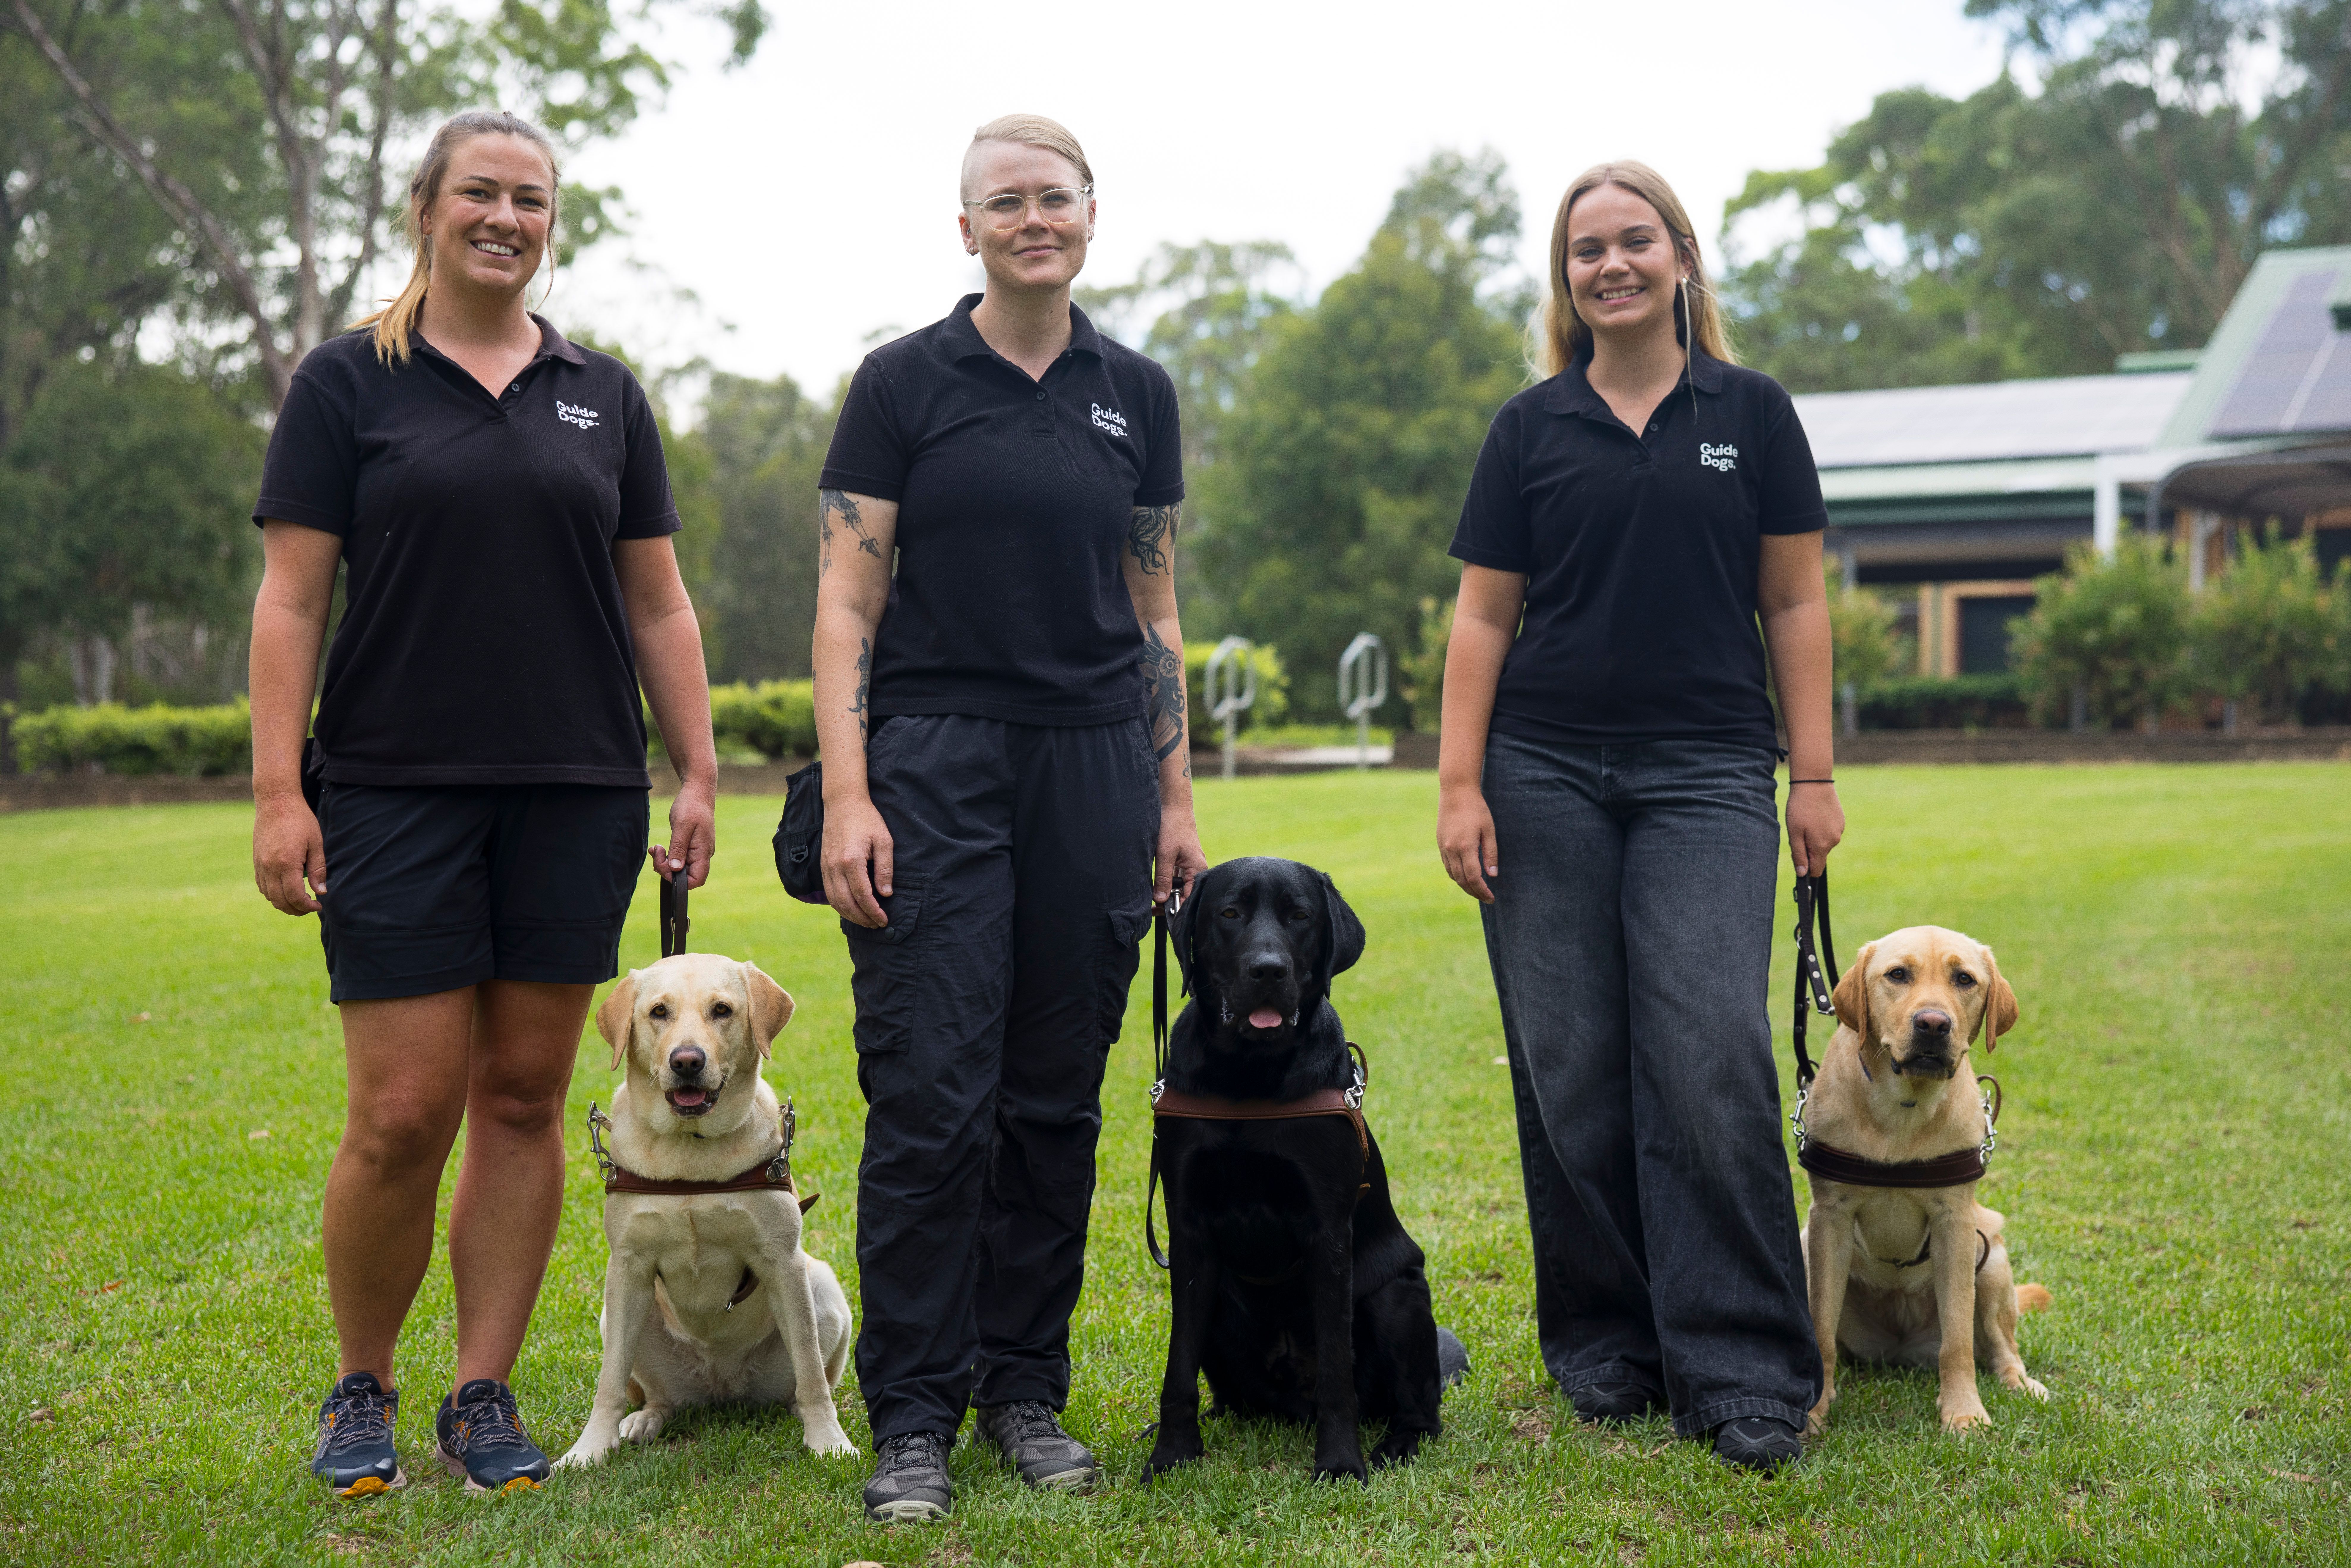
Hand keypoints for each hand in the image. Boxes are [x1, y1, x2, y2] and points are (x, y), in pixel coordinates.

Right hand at [254, 790, 325, 914]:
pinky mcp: (255, 861)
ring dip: (284, 903)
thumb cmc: (300, 820)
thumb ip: (318, 869)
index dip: (307, 906)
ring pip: (269, 896)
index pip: (295, 896)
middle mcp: (269, 867)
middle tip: (311, 907)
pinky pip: (262, 886)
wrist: (276, 802)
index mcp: (286, 863)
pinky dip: (273, 893)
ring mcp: (259, 865)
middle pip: (280, 901)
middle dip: (296, 910)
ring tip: (301, 900)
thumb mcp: (316, 843)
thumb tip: (321, 893)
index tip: (318, 906)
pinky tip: (286, 889)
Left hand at [653, 779, 715, 888]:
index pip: (697, 880)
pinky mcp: (690, 847)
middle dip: (667, 869)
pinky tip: (659, 848)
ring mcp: (697, 851)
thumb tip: (675, 869)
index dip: (679, 880)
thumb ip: (678, 848)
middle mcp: (702, 854)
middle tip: (656, 853)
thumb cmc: (691, 805)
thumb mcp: (682, 825)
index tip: (665, 865)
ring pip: (680, 868)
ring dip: (665, 863)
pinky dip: (667, 856)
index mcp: (703, 851)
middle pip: (686, 876)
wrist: (697, 792)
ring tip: (656, 849)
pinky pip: (679, 859)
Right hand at [822, 793, 894, 927]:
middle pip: (846, 903)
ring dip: (850, 915)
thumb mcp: (883, 841)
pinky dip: (839, 905)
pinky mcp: (823, 865)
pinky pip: (829, 892)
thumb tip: (886, 894)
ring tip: (865, 921)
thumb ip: (885, 868)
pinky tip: (851, 908)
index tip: (884, 920)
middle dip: (862, 918)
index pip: (863, 896)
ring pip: (835, 901)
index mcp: (851, 861)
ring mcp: (826, 867)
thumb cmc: (867, 819)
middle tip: (877, 924)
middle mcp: (835, 867)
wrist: (842, 802)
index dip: (874, 911)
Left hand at [1155, 806, 1206, 906]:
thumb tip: (1160, 900)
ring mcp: (1189, 865)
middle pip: (1185, 893)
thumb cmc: (1172, 827)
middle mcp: (1196, 869)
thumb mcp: (1164, 854)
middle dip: (1170, 901)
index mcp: (1198, 869)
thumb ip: (1162, 878)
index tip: (1161, 913)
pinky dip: (1166, 882)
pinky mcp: (1182, 861)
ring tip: (1152, 900)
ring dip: (1166, 892)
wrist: (1174, 807)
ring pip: (1179, 886)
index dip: (1177, 907)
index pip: (1190, 897)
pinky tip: (1156, 886)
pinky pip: (1175, 877)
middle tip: (1152, 909)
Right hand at [1437, 785, 1498, 903]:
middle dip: (1474, 892)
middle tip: (1486, 898)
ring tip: (1477, 890)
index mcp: (1465, 847)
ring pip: (1453, 875)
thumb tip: (1492, 875)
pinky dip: (1456, 875)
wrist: (1455, 792)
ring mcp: (1443, 847)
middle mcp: (1451, 850)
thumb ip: (1490, 853)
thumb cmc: (1476, 809)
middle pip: (1462, 880)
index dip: (1482, 891)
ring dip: (1465, 886)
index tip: (1491, 898)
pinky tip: (1466, 876)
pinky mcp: (1440, 844)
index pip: (1474, 878)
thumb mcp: (1489, 830)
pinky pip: (1447, 866)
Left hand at [1787, 781, 1844, 876]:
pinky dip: (1821, 828)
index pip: (1816, 870)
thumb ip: (1799, 854)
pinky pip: (1829, 832)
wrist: (1814, 783)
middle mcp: (1834, 841)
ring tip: (1807, 820)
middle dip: (1808, 849)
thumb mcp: (1794, 832)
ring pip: (1824, 843)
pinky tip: (1816, 815)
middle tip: (1799, 830)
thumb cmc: (1800, 808)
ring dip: (1814, 837)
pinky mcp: (1841, 821)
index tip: (1797, 854)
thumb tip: (1802, 873)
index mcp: (1822, 846)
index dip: (1805, 867)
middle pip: (1819, 856)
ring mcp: (1839, 830)